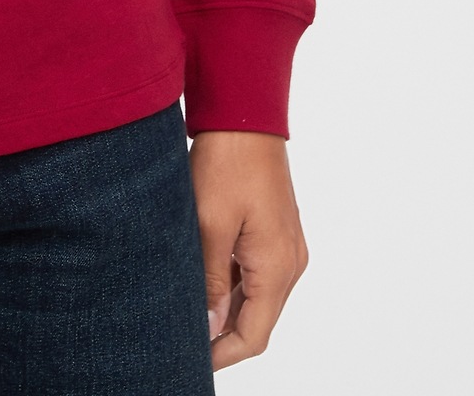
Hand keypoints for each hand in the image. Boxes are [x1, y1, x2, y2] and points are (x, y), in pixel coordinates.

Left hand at [189, 130, 307, 370]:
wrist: (245, 112)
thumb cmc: (227, 161)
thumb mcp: (209, 224)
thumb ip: (209, 281)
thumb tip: (209, 327)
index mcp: (277, 266)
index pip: (254, 336)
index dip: (223, 355)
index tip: (191, 361)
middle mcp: (290, 262)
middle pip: (258, 320)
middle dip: (222, 335)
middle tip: (183, 340)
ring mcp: (286, 246)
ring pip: (256, 296)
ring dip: (225, 308)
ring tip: (186, 312)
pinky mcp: (276, 230)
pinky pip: (256, 272)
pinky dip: (231, 283)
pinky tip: (201, 280)